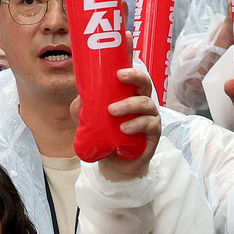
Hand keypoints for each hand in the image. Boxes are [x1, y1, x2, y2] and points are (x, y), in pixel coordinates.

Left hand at [82, 67, 160, 181]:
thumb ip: (82, 110)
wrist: (114, 164)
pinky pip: (150, 125)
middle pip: (145, 84)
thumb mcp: (89, 122)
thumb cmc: (106, 136)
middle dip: (135, 77)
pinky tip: (124, 128)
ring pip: (147, 104)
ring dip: (129, 105)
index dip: (130, 71)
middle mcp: (142, 104)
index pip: (133, 79)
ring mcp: (150, 118)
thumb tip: (79, 97)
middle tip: (119, 78)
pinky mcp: (153, 135)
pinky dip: (136, 125)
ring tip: (112, 111)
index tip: (117, 70)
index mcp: (129, 96)